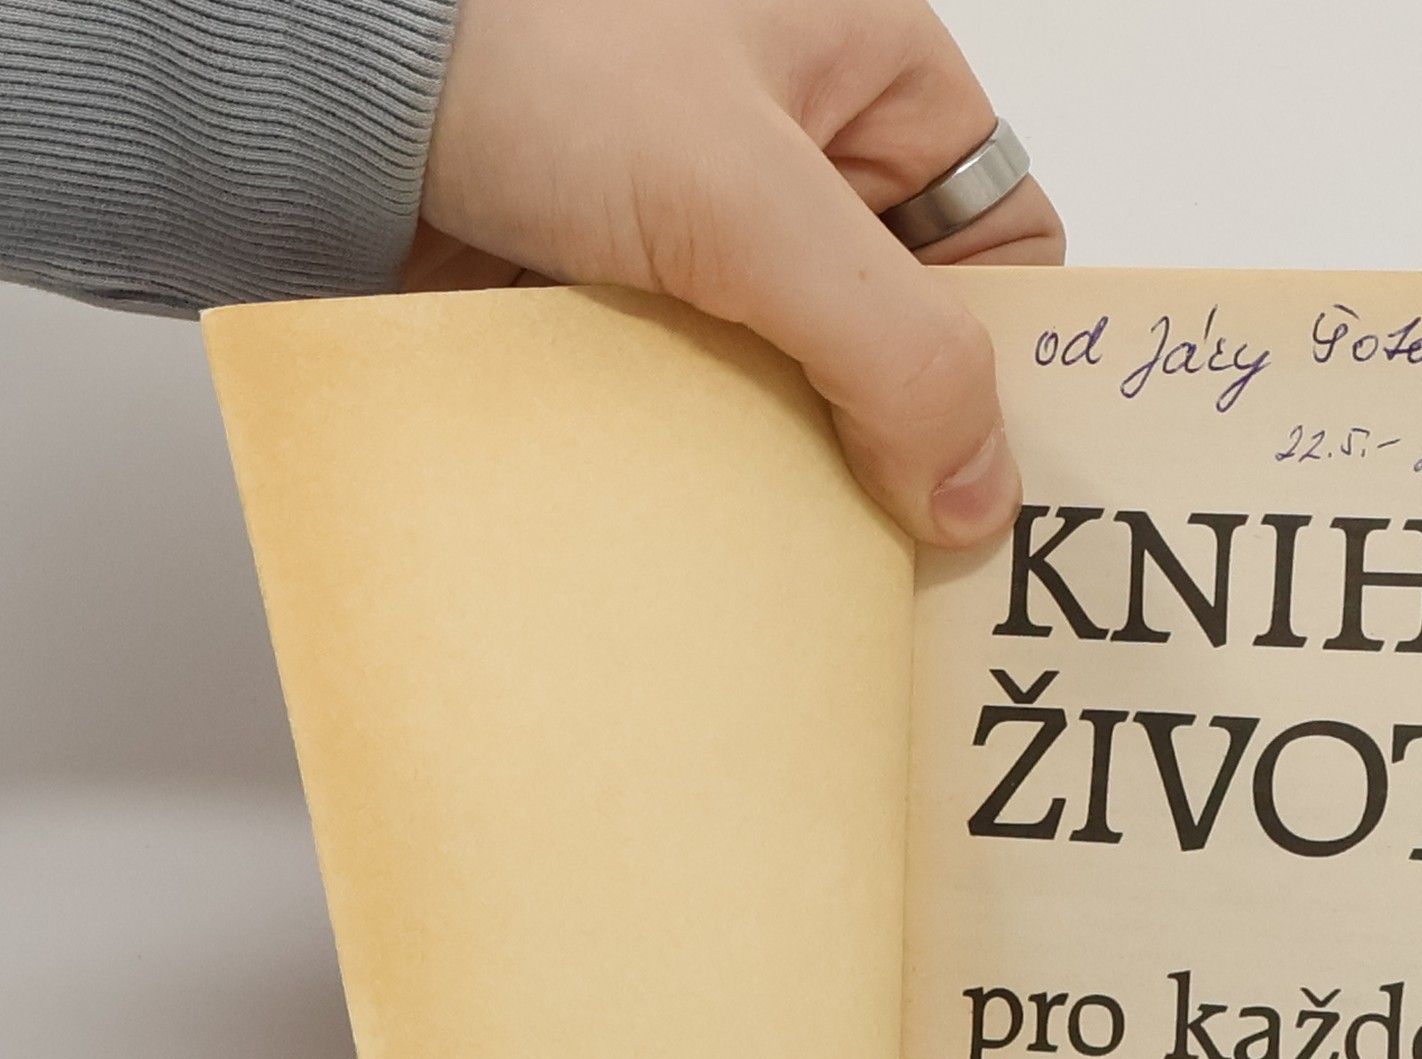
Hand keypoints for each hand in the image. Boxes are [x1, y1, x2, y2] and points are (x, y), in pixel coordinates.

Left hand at [413, 0, 1065, 546]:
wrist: (320, 84)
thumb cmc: (527, 50)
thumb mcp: (749, 197)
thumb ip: (891, 344)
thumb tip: (976, 496)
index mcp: (871, 84)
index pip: (1000, 247)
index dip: (1007, 362)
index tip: (983, 483)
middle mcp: (801, 165)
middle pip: (904, 338)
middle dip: (899, 441)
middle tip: (898, 550)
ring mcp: (707, 241)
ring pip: (807, 390)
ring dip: (801, 467)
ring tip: (800, 547)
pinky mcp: (628, 306)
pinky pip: (710, 411)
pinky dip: (712, 468)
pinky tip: (711, 519)